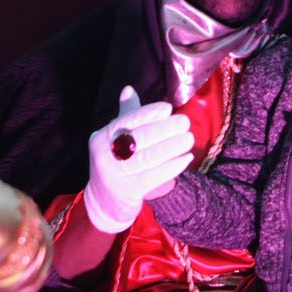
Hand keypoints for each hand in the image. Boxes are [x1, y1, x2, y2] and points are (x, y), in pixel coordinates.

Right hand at [83, 86, 194, 233]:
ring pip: (147, 158)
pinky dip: (172, 167)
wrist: (103, 203)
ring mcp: (116, 174)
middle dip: (164, 129)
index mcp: (102, 137)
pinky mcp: (128, 192)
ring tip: (189, 139)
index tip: (167, 108)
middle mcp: (105, 155)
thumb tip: (128, 89)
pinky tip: (186, 158)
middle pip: (138, 139)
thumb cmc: (116, 163)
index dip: (147, 114)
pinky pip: (153, 177)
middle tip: (185, 122)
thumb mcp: (115, 139)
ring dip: (172, 147)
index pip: (126, 122)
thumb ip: (126, 115)